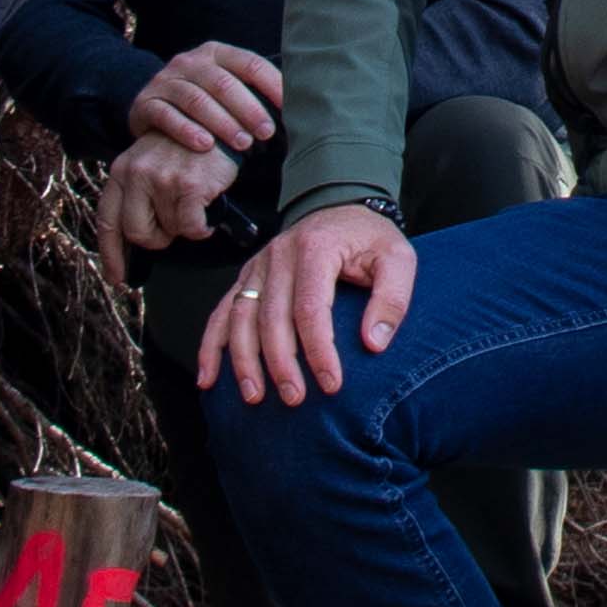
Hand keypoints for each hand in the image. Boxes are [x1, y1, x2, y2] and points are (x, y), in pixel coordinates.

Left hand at [96, 135, 238, 276]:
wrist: (219, 123)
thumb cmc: (185, 148)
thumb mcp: (149, 163)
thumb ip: (137, 195)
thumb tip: (137, 239)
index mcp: (122, 170)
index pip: (107, 220)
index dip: (110, 253)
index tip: (116, 276)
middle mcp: (136, 174)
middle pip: (137, 232)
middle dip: (156, 239)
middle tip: (171, 229)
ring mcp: (161, 179)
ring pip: (169, 230)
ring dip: (183, 227)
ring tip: (193, 204)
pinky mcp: (188, 185)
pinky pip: (191, 228)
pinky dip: (201, 229)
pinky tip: (206, 214)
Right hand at [129, 42, 282, 159]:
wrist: (151, 107)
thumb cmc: (203, 104)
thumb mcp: (226, 91)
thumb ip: (254, 94)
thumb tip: (298, 111)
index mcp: (216, 53)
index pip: (249, 63)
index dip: (271, 85)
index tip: (289, 108)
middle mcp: (189, 62)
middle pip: (223, 83)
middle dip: (248, 109)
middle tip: (267, 132)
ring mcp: (165, 81)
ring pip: (196, 99)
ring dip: (222, 122)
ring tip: (242, 144)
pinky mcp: (145, 103)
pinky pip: (166, 115)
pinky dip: (186, 130)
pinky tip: (204, 145)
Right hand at [200, 202, 415, 405]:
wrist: (341, 207)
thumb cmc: (369, 238)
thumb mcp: (398, 258)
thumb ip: (392, 298)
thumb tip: (374, 342)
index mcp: (315, 249)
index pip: (310, 308)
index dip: (318, 350)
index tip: (331, 384)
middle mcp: (279, 256)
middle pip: (271, 317)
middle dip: (280, 363)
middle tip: (295, 399)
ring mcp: (258, 267)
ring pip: (240, 318)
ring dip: (243, 361)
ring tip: (254, 397)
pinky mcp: (247, 278)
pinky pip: (222, 312)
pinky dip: (211, 346)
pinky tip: (208, 378)